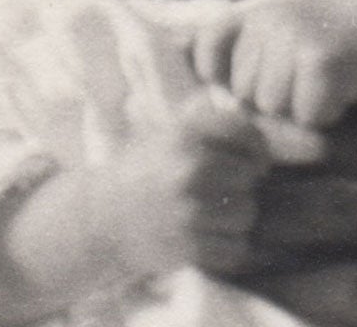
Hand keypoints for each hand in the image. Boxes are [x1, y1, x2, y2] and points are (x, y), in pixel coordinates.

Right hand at [92, 97, 270, 277]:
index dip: (258, 147)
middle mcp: (190, 168)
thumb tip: (241, 109)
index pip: (245, 132)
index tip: (256, 160)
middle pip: (250, 175)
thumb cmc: (141, 171)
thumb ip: (203, 114)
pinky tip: (212, 239)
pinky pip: (235, 248)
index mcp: (186, 134)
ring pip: (246, 213)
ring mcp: (188, 210)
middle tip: (225, 190)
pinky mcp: (186, 247)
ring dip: (236, 217)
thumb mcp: (166, 131)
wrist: (98, 219)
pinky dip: (229, 247)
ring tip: (217, 214)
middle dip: (243, 184)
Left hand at [194, 0, 356, 130]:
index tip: (255, 77)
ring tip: (325, 86)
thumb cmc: (331, 50)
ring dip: (299, 110)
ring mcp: (295, 37)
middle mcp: (270, 17)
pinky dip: (326, 115)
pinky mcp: (321, 61)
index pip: (209, 45)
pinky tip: (343, 93)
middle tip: (308, 80)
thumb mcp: (281, 38)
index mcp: (256, 12)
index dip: (221, 71)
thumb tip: (186, 95)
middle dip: (273, 100)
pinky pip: (305, 115)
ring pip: (272, 107)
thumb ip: (240, 57)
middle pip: (244, 93)